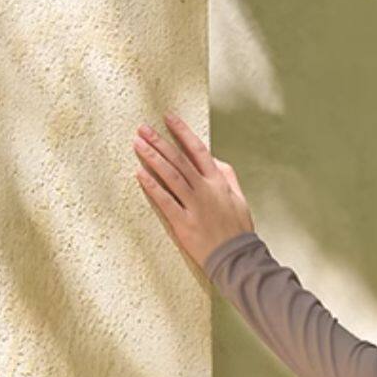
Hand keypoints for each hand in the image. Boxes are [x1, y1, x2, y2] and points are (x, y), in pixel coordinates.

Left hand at [132, 111, 254, 269]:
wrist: (237, 258)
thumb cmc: (238, 230)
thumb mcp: (239, 198)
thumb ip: (227, 177)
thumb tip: (215, 160)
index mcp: (218, 182)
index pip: (197, 150)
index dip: (182, 132)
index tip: (168, 118)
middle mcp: (205, 190)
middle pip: (178, 159)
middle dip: (159, 141)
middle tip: (142, 128)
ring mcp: (194, 207)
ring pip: (170, 176)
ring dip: (152, 157)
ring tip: (137, 143)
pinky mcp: (184, 224)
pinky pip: (165, 201)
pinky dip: (152, 187)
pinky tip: (139, 174)